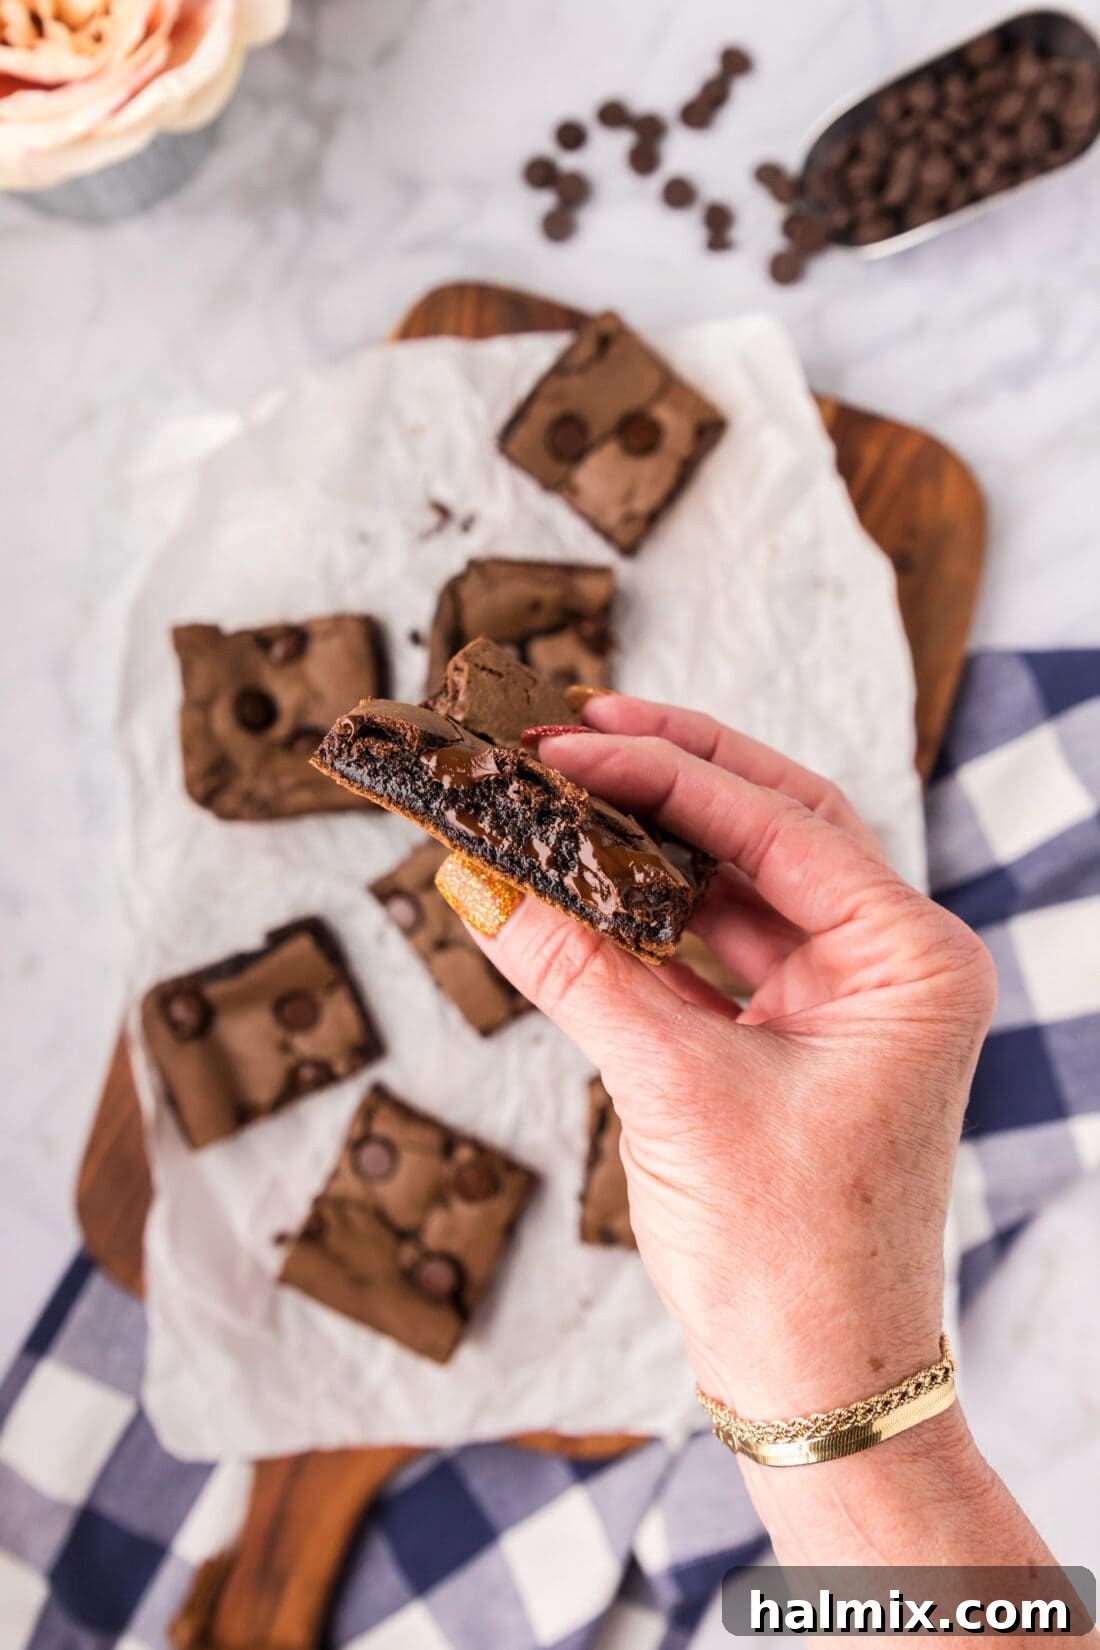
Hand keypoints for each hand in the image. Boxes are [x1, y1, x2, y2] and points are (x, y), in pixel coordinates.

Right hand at [445, 694, 996, 1420]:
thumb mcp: (672, 1089)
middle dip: (672, 770)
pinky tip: (580, 878)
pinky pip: (714, 941)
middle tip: (572, 725)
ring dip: (652, 836)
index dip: (663, 773)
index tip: (564, 741)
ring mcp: (842, 995)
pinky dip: (646, 911)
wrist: (816, 1382)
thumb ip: (575, 970)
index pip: (778, 823)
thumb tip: (478, 877)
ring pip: (740, 876)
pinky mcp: (792, 1030)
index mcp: (909, 960)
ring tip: (563, 784)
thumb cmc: (788, 1254)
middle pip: (773, 821)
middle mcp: (889, 962)